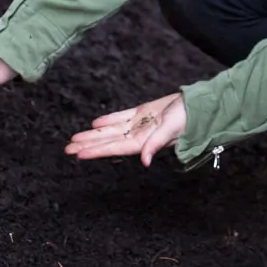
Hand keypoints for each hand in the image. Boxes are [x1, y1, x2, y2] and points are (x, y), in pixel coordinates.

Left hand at [65, 92, 186, 166]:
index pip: (114, 148)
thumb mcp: (171, 130)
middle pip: (108, 141)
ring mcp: (140, 124)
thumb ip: (156, 143)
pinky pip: (122, 117)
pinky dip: (108, 120)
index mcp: (144, 142)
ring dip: (94, 134)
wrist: (199, 105)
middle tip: (67, 149)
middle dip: (88, 145)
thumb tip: (145, 161)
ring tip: (75, 138)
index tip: (79, 154)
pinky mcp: (144, 112)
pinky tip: (96, 123)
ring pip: (111, 130)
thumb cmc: (188, 119)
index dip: (96, 151)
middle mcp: (139, 135)